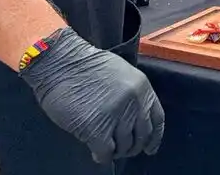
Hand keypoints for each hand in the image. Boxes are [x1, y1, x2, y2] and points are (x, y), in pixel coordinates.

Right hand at [21, 27, 164, 163]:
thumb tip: (133, 119)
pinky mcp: (96, 129)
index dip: (154, 137)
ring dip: (116, 151)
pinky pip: (106, 153)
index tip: (150, 148)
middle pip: (142, 136)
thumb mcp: (122, 73)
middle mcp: (134, 102)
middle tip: (123, 150)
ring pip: (124, 147)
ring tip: (106, 148)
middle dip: (133, 147)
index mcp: (142, 87)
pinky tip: (96, 153)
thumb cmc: (86, 66)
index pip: (157, 119)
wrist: (62, 63)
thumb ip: (132, 95)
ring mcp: (117, 116)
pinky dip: (102, 156)